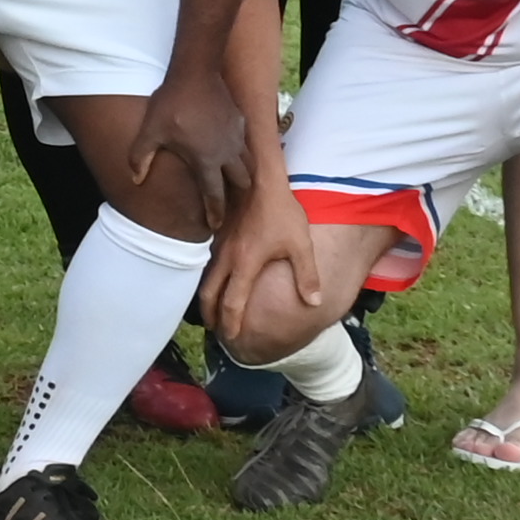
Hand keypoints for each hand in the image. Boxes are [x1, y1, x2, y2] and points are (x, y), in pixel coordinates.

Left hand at [123, 61, 253, 234]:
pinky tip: (230, 149)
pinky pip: (244, 143)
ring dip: (242, 174)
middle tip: (228, 204)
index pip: (215, 196)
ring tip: (233, 181)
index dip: (215, 213)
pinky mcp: (240, 121)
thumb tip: (134, 180)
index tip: (214, 226)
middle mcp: (227, 153)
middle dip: (236, 196)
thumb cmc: (171, 104)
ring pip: (248, 163)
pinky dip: (240, 151)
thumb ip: (141, 158)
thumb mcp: (150, 132)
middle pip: (241, 183)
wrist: (195, 72)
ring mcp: (237, 136)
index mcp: (207, 161)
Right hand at [207, 180, 321, 347]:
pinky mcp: (219, 235)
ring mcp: (219, 246)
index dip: (231, 323)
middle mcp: (227, 259)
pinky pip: (208, 264)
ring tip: (212, 310)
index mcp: (245, 265)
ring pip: (205, 279)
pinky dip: (209, 279)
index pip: (232, 303)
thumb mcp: (300, 245)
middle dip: (210, 315)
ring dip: (207, 298)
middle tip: (215, 329)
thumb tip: (314, 303)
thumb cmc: (282, 213)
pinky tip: (216, 280)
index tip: (233, 338)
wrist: (261, 181)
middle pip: (209, 294)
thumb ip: (306, 276)